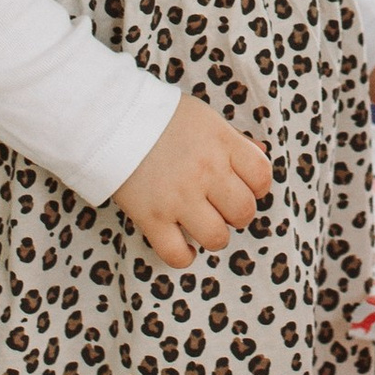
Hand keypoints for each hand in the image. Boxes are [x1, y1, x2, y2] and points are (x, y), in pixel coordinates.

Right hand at [114, 86, 274, 265]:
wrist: (112, 119)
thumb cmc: (162, 118)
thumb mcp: (205, 118)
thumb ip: (234, 139)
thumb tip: (261, 154)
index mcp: (222, 144)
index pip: (262, 176)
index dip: (258, 187)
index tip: (245, 187)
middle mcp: (205, 172)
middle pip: (243, 211)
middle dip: (238, 213)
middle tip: (222, 206)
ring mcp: (178, 197)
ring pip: (217, 237)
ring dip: (215, 236)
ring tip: (203, 224)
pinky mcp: (151, 217)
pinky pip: (176, 254)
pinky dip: (184, 257)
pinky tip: (184, 246)